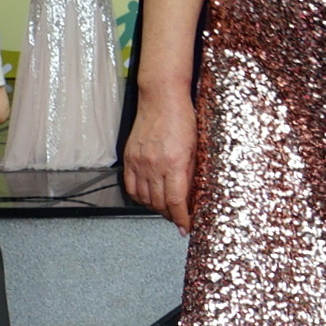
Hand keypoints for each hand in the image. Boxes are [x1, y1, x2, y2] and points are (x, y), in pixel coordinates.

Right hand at [124, 90, 199, 230]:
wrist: (161, 98)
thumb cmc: (181, 118)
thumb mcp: (196, 147)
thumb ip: (191, 173)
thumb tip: (190, 195)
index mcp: (174, 163)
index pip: (175, 201)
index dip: (181, 218)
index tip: (185, 227)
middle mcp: (154, 165)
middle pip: (159, 203)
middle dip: (170, 215)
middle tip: (178, 218)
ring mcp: (139, 162)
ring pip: (144, 198)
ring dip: (155, 208)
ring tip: (165, 208)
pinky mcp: (130, 158)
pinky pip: (131, 186)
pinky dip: (139, 197)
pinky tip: (147, 198)